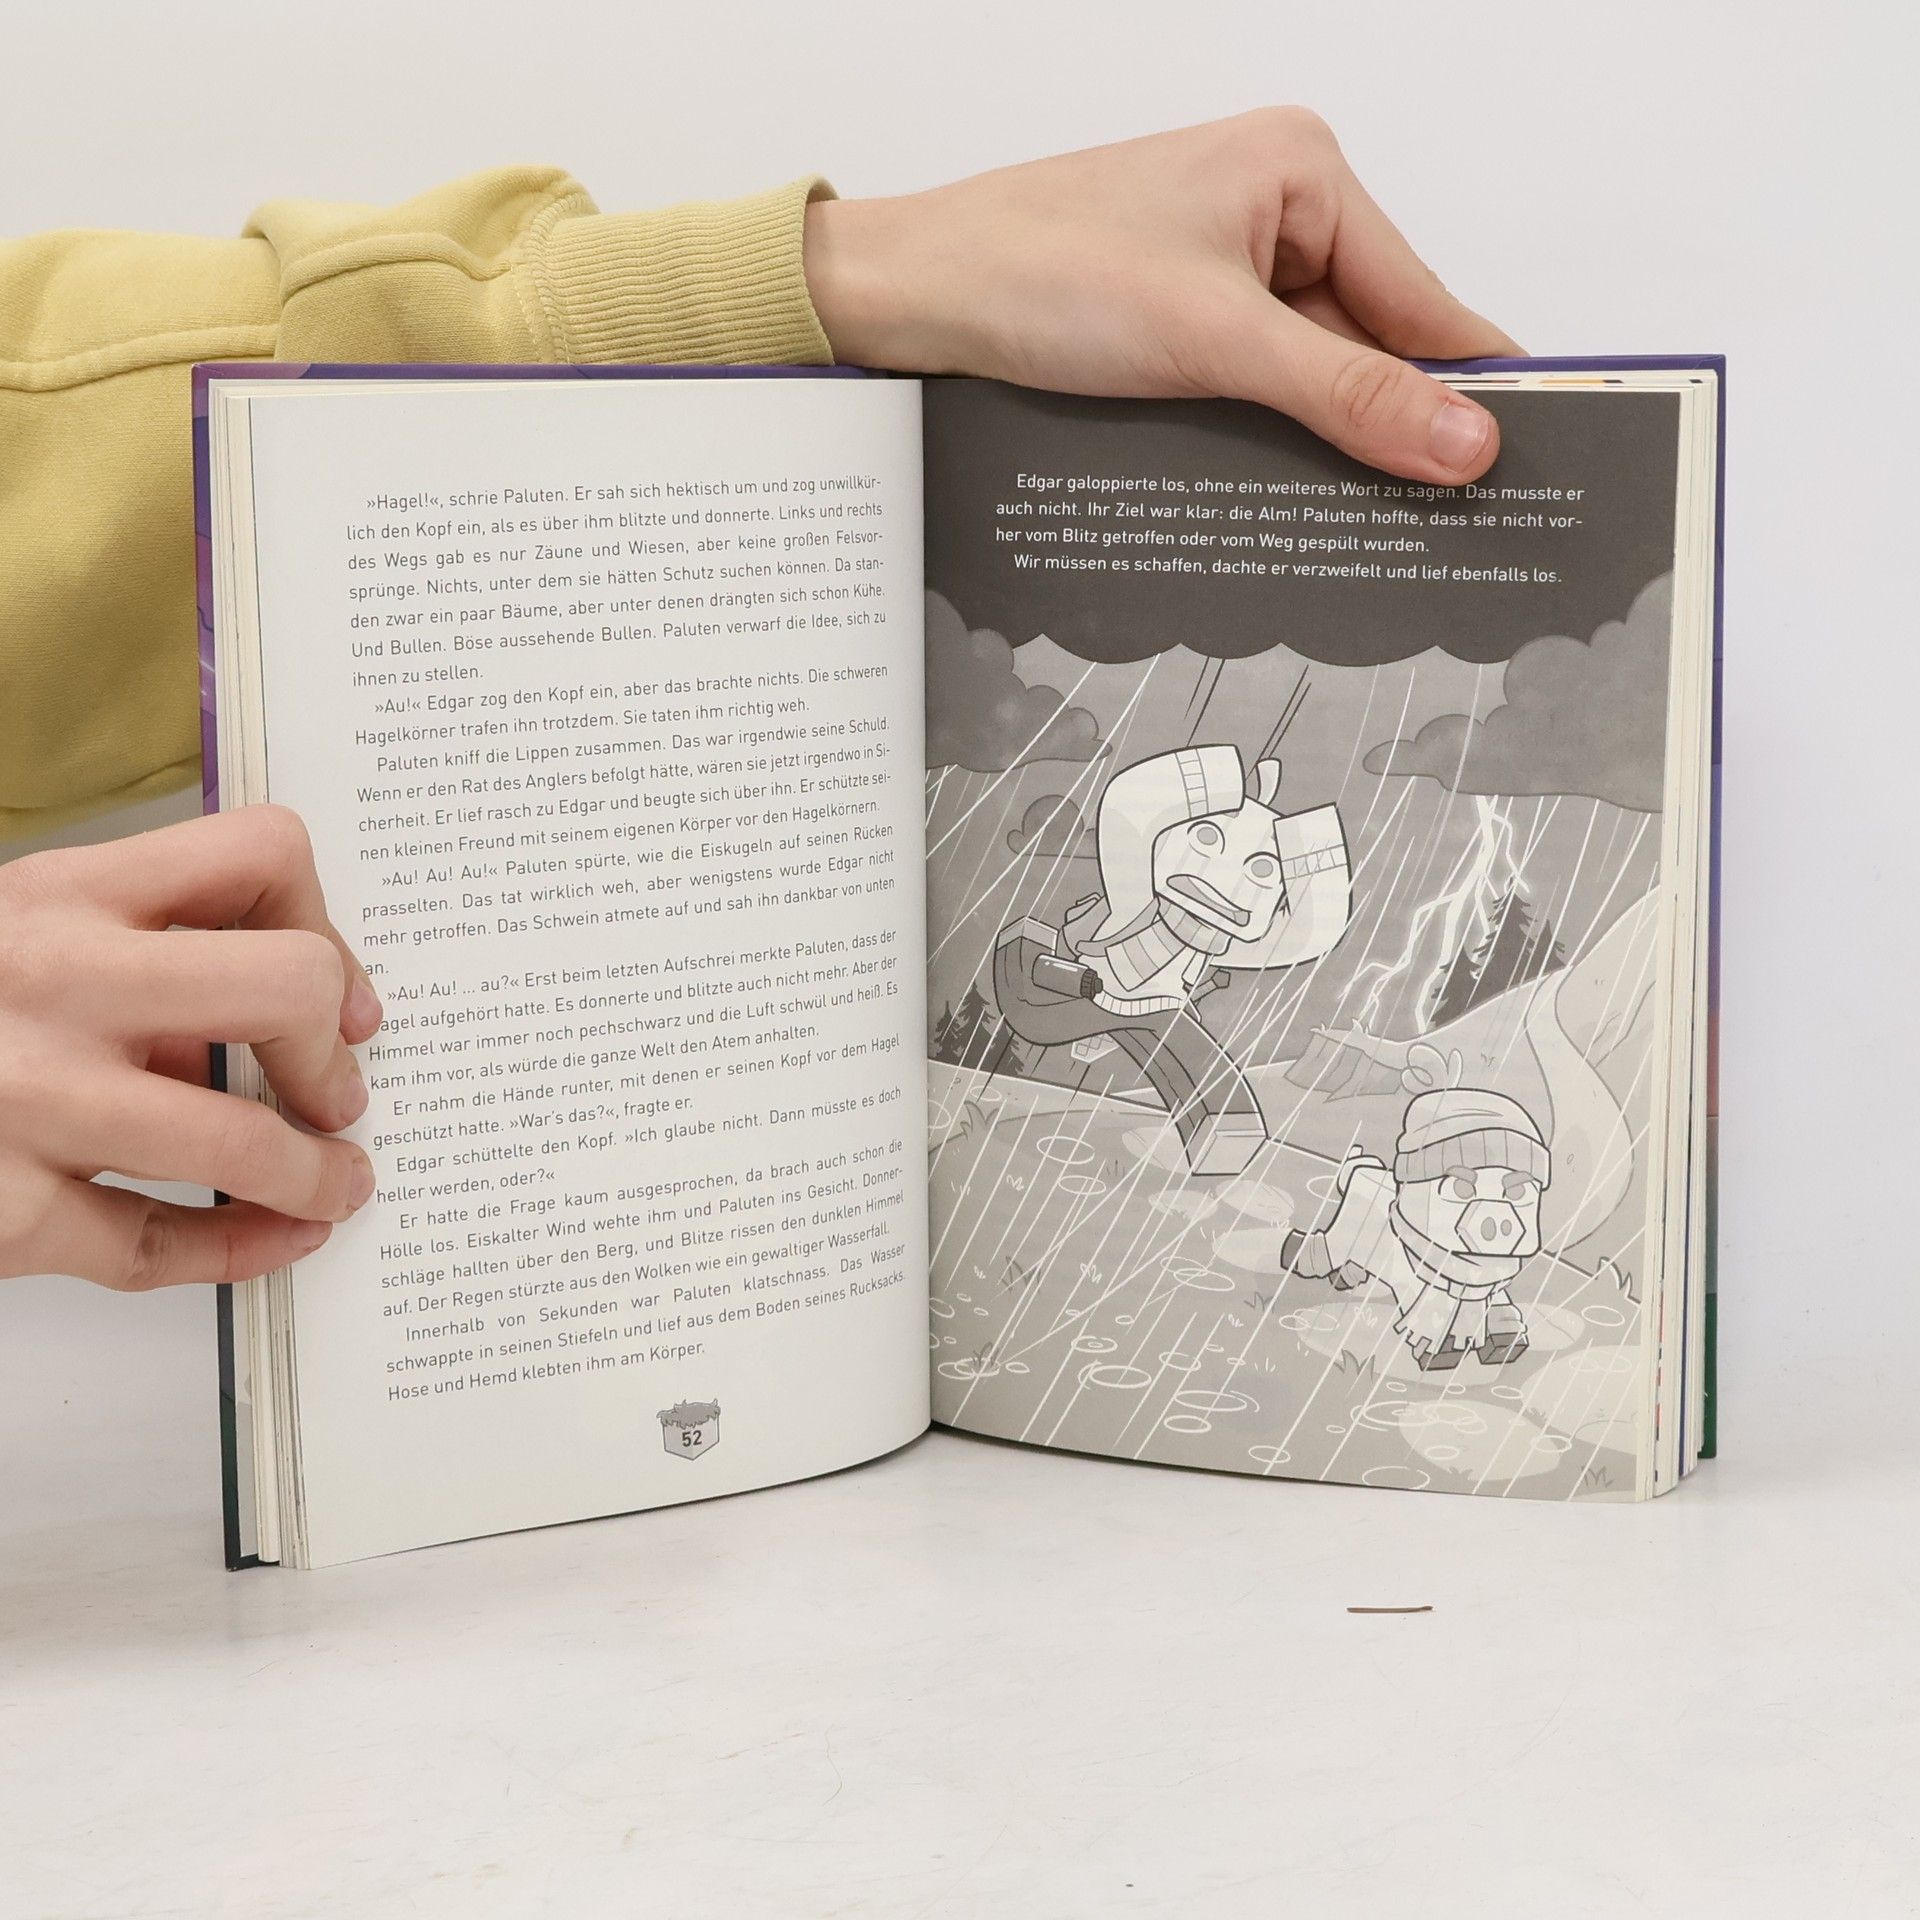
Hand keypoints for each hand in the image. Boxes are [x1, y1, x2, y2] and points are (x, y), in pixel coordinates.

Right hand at [0, 806, 380, 1290]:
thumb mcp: (25, 931)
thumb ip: (142, 950)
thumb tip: (289, 1016)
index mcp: (65, 896)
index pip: (258, 852)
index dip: (326, 922)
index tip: (337, 992)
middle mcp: (55, 986)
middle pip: (283, 987)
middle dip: (331, 1052)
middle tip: (337, 1093)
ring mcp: (28, 1103)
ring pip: (241, 1142)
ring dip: (316, 1173)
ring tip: (337, 1183)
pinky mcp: (3, 1215)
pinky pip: (158, 1247)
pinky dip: (240, 1251)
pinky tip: (277, 1239)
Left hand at [805, 108, 1518, 482]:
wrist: (913, 295)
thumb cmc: (1039, 270)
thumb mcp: (1213, 340)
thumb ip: (1344, 394)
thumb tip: (1463, 442)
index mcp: (1302, 171)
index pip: (1421, 298)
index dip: (1471, 385)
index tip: (1526, 458)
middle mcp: (1274, 208)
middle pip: (1372, 340)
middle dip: (1392, 423)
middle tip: (1453, 520)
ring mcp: (1226, 265)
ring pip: (1314, 372)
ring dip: (1327, 437)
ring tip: (1374, 518)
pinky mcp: (1183, 315)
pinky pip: (1260, 382)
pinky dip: (1273, 433)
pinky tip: (1290, 487)